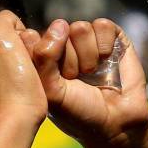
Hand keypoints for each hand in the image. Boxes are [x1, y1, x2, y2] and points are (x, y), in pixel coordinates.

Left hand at [21, 19, 147, 147]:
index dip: (44, 58)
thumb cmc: (78, 112)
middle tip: (76, 80)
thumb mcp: (51, 91)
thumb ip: (43, 58)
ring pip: (80, 28)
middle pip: (58, 31)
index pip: (32, 37)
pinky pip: (103, 25)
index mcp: (41, 58)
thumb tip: (60, 25)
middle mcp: (62, 46)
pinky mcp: (110, 38)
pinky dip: (105, 46)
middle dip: (69, 60)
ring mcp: (86, 41)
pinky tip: (107, 61)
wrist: (115, 123)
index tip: (54, 82)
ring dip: (88, 55)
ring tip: (91, 73)